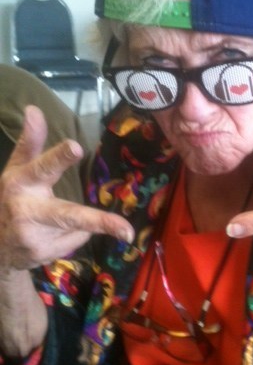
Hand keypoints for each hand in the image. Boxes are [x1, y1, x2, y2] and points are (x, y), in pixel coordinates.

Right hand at [0, 106, 133, 270]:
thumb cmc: (13, 197)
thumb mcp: (17, 169)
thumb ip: (31, 142)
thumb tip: (34, 109)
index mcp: (21, 183)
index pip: (42, 168)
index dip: (59, 158)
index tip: (76, 146)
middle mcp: (27, 212)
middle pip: (67, 215)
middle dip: (99, 222)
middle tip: (126, 230)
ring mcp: (35, 238)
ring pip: (80, 227)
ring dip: (85, 223)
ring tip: (81, 226)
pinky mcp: (44, 255)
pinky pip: (76, 239)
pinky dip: (73, 235)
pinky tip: (51, 235)